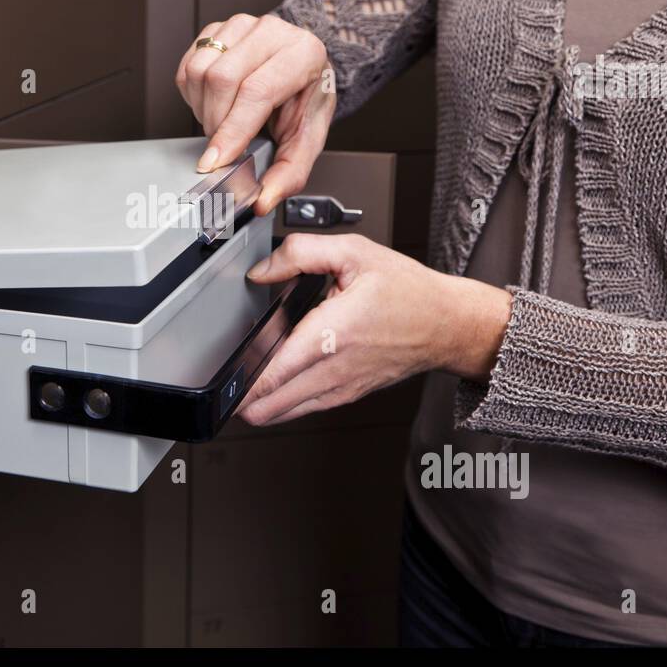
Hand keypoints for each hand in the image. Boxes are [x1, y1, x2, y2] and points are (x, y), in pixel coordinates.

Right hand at [174, 13, 334, 215]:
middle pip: (221, 79)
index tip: (215, 160)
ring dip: (203, 108)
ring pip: (199, 70)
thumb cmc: (307, 96)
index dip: (231, 130)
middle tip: (226, 143)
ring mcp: (241, 25)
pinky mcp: (217, 29)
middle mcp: (272, 32)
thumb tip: (264, 199)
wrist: (304, 67)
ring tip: (224, 119)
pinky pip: (188, 66)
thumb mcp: (308, 137)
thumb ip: (290, 172)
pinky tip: (215, 102)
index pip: (257, 91)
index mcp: (303, 54)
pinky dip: (194, 94)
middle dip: (216, 123)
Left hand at [237, 234, 512, 426]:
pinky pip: (304, 410)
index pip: (274, 372)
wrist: (447, 324)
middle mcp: (334, 369)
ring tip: (241, 384)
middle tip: (221, 381)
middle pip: (270, 404)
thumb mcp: (355, 252)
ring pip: (283, 414)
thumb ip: (301, 253)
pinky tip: (272, 386)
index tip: (219, 380)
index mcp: (333, 333)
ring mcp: (341, 388)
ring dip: (258, 403)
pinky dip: (281, 403)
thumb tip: (262, 269)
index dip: (241, 382)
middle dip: (240, 397)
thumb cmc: (408, 291)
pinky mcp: (347, 396)